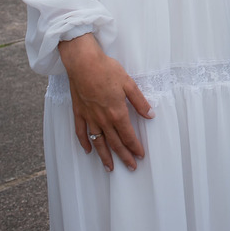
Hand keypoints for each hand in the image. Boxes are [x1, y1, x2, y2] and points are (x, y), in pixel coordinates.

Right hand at [58, 34, 153, 171]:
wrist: (83, 63)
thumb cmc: (107, 70)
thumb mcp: (129, 84)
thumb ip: (140, 102)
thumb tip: (151, 115)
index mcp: (117, 112)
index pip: (128, 135)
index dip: (135, 147)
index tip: (140, 156)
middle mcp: (103, 119)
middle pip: (115, 143)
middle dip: (124, 156)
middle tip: (131, 167)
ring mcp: (89, 117)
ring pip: (98, 142)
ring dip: (105, 156)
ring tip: (110, 168)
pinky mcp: (79, 112)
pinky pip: (81, 132)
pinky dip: (84, 143)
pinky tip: (88, 151)